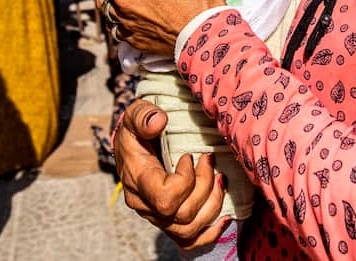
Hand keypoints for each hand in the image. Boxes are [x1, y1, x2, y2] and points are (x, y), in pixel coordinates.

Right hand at [115, 99, 229, 249]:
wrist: (131, 147)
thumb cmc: (136, 130)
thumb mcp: (135, 114)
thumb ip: (144, 115)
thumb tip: (160, 121)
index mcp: (137, 181)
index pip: (165, 199)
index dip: (186, 180)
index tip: (189, 156)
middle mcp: (145, 206)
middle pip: (182, 216)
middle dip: (205, 187)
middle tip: (209, 160)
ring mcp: (156, 218)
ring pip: (189, 230)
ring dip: (213, 204)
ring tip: (220, 179)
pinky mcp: (168, 222)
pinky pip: (189, 241)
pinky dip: (211, 232)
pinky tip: (224, 215)